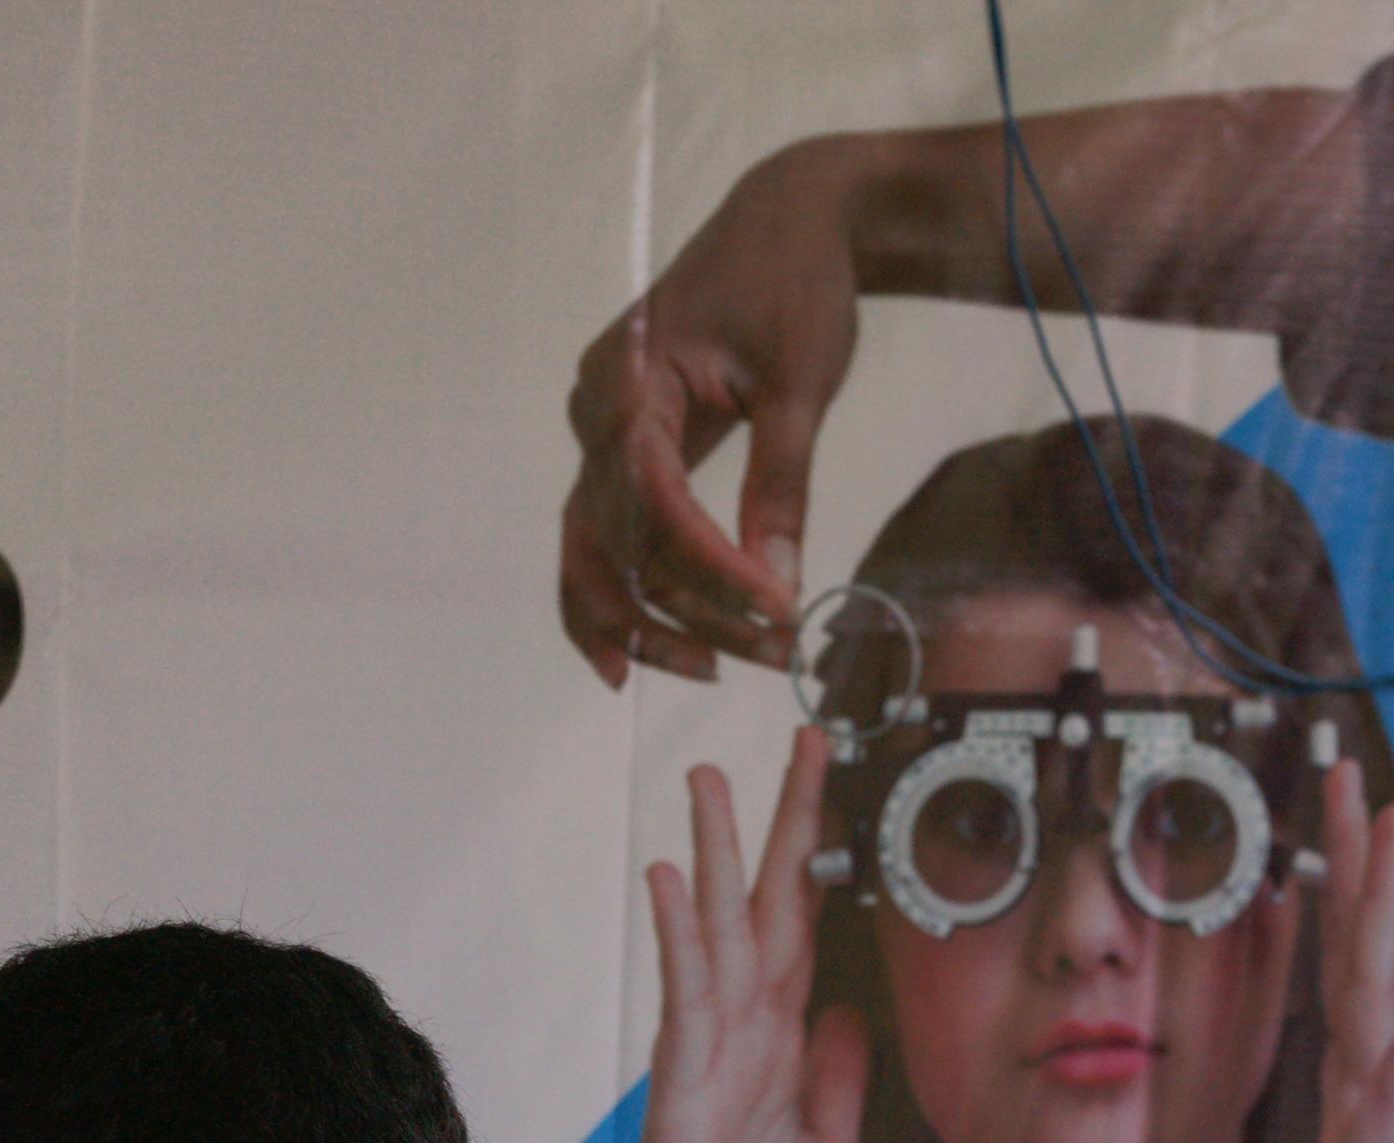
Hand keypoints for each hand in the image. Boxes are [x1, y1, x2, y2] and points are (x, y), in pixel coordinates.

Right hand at [559, 141, 864, 682]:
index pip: (657, 502)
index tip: (777, 611)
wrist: (785, 222)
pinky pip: (601, 536)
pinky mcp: (620, 450)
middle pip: (613, 541)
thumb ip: (782, 481)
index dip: (713, 569)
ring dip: (644, 619)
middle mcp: (595, 410)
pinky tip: (633, 656)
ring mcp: (598, 433)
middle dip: (682, 610)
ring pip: (593, 552)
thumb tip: (781, 583)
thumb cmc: (794, 284)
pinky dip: (615, 596)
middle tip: (759, 657)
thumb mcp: (800, 381)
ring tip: (708, 669)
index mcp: (628, 379)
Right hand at [608, 732, 869, 1142]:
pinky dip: (684, 943)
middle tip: (803, 738)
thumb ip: (837, 1089)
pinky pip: (686, 1011)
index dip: (823, 864)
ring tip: (710, 777)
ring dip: (717, 858)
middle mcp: (740, 1051)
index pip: (804, 939)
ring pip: (719, 944)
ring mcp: (704, 1074)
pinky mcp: (680, 1108)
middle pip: (765, 917)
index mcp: (779, 1061)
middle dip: (782, 828)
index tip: (841, 789)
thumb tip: (850, 1015)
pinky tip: (677, 882)